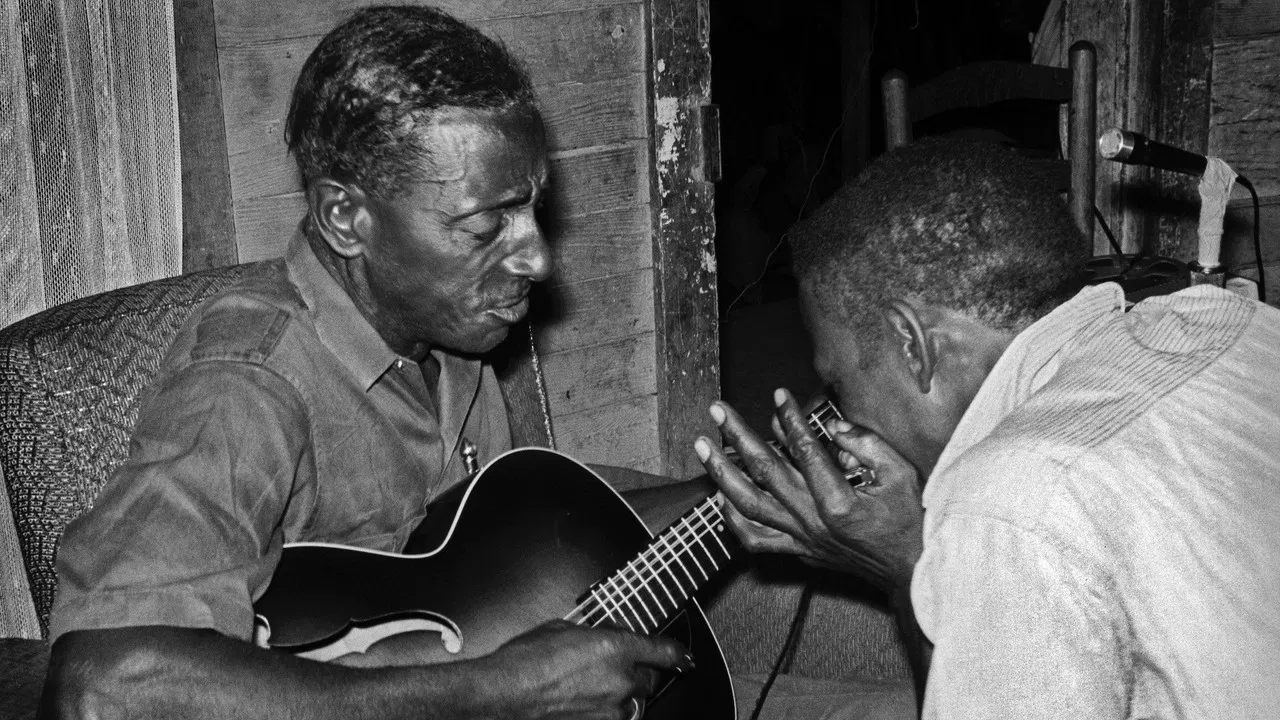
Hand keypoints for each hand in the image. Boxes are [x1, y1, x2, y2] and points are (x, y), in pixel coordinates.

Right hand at [474, 620, 691, 718]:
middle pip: (651, 679)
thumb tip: (603, 636)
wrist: (505, 693)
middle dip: (641, 673)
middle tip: (621, 667)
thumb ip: (594, 634)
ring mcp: (611, 708)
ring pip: (634, 702)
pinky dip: (607, 711)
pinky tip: (588, 703)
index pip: (664, 650)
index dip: (678, 653)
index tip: (683, 656)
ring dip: (624, 694)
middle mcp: (620, 679)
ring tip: (598, 688)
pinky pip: (615, 717)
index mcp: (615, 647)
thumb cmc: (526, 660)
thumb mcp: (563, 629)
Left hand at [693, 389, 923, 591]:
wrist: (912, 571)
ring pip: (749, 505)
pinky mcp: (798, 551)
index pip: (805, 451)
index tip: (778, 395)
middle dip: (738, 436)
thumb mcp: (902, 475)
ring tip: (703, 447)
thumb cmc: (909, 521)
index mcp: (839, 503)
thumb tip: (831, 426)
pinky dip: (733, 518)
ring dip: (722, 473)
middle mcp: (813, 522)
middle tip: (718, 410)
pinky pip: (755, 539)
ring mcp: (801, 538)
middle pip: (765, 472)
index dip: (789, 419)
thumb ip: (867, 445)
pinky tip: (720, 495)